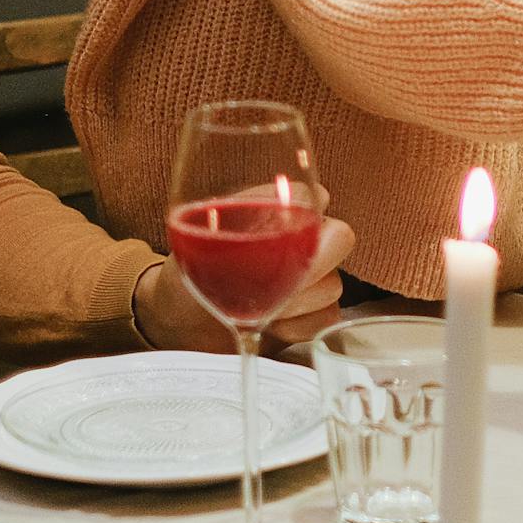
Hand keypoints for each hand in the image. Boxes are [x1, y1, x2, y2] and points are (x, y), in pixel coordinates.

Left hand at [134, 212, 356, 352]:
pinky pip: (327, 318)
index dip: (299, 215)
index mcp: (275, 210)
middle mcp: (302, 238)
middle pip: (341, 236)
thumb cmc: (188, 275)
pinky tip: (271, 325)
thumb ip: (228, 221)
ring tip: (257, 308)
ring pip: (334, 285)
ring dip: (297, 302)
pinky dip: (298, 327)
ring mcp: (314, 277)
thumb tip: (263, 205)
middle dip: (312, 266)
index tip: (271, 237)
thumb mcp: (195, 243)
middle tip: (279, 284)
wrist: (181, 323)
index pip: (309, 195)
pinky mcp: (314, 314)